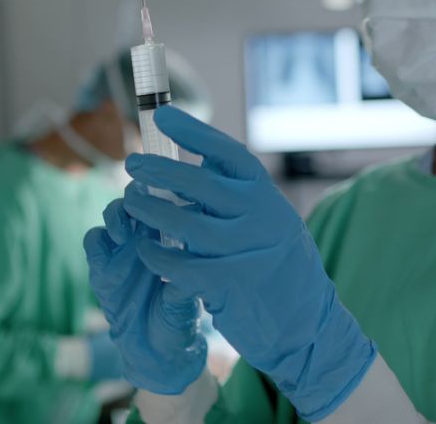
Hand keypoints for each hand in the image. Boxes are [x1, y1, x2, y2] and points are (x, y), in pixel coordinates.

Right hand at [83, 198, 206, 393]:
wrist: (156, 352)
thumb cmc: (180, 321)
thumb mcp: (187, 299)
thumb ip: (184, 280)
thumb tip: (186, 261)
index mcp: (172, 239)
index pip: (167, 201)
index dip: (166, 191)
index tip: (171, 194)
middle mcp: (147, 239)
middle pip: (138, 198)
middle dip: (138, 195)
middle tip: (141, 206)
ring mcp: (123, 251)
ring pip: (115, 213)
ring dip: (118, 214)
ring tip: (124, 233)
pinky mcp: (102, 267)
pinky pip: (94, 241)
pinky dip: (99, 238)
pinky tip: (110, 247)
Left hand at [124, 106, 375, 420]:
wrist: (306, 319)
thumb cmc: (274, 261)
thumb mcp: (266, 218)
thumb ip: (235, 195)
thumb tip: (192, 163)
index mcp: (265, 195)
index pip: (229, 154)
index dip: (195, 132)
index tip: (163, 116)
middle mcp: (262, 217)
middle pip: (203, 186)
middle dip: (161, 171)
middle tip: (131, 163)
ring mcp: (249, 252)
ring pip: (189, 226)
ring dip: (153, 212)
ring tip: (129, 202)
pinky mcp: (234, 285)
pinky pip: (185, 267)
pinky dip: (160, 256)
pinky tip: (144, 248)